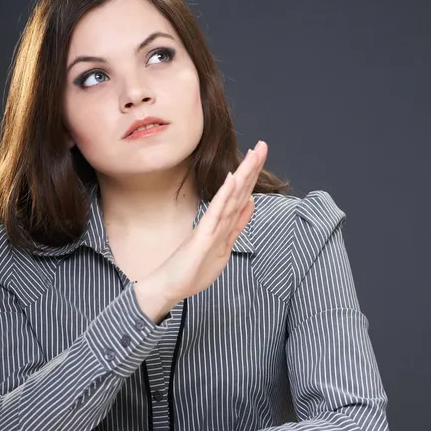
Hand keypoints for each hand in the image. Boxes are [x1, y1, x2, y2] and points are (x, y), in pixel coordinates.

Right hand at [155, 140, 267, 301]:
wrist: (169, 286)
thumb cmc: (192, 269)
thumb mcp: (223, 246)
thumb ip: (237, 225)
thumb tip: (250, 203)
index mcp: (224, 225)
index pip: (242, 196)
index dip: (252, 176)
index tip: (260, 155)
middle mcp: (218, 222)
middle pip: (239, 192)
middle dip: (251, 168)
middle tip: (262, 144)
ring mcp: (210, 228)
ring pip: (230, 198)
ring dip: (242, 175)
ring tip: (252, 154)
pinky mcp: (203, 238)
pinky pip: (215, 215)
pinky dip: (224, 196)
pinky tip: (231, 180)